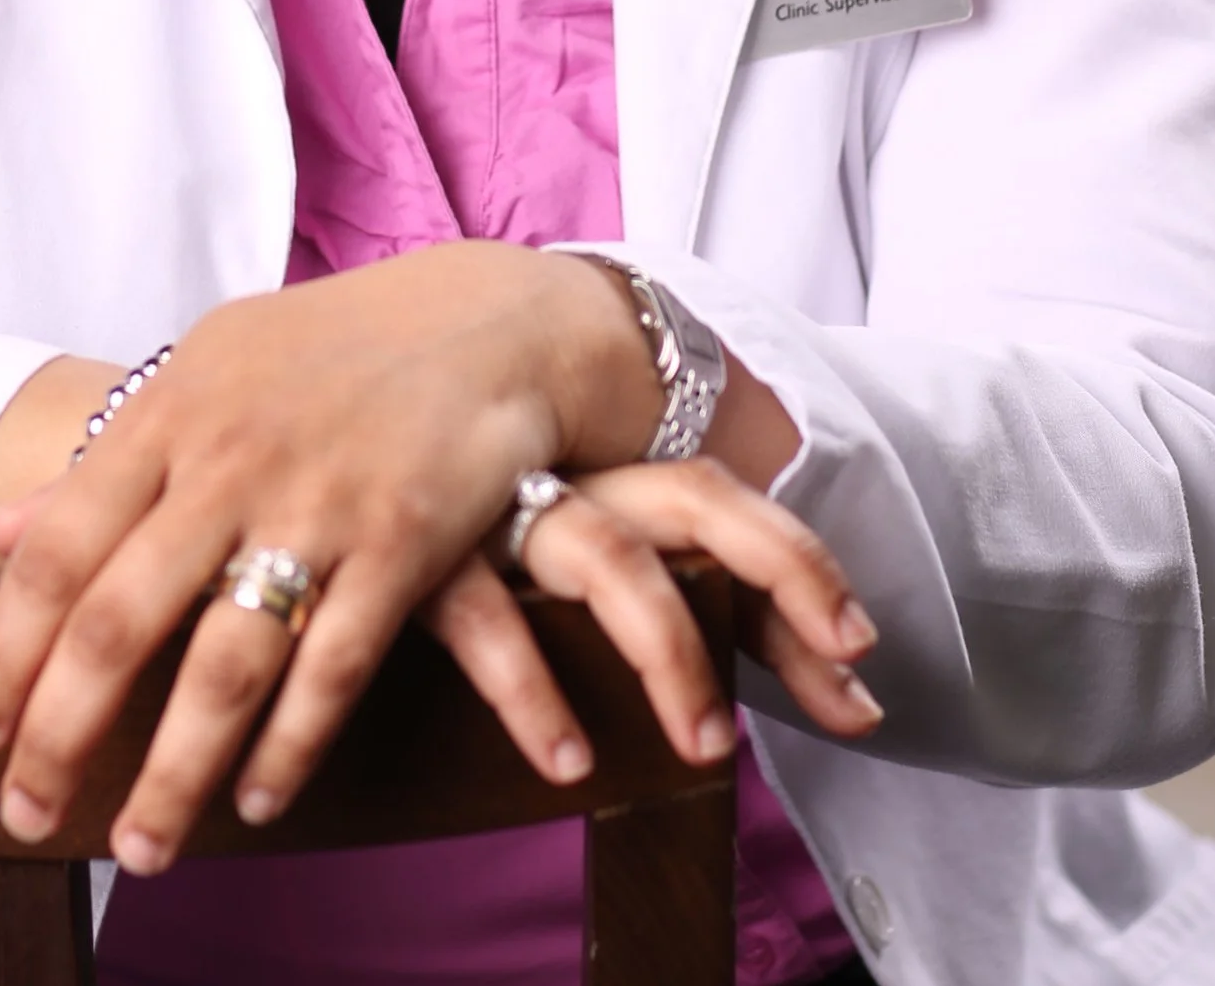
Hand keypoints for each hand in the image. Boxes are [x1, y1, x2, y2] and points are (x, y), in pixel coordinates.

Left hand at [0, 243, 666, 873]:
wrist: (483, 319)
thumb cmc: (329, 348)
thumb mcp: (208, 369)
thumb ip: (112, 455)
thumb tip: (3, 529)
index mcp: (173, 411)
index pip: (61, 549)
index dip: (7, 650)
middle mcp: (233, 461)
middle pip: (122, 621)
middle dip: (62, 734)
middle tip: (27, 813)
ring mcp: (319, 505)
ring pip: (225, 668)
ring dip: (175, 775)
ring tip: (141, 846)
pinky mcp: (401, 544)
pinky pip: (332, 670)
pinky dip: (289, 747)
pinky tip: (256, 798)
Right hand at [423, 460, 882, 775]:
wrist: (352, 455)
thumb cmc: (502, 529)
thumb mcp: (613, 559)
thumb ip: (732, 623)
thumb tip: (860, 704)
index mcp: (620, 469)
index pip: (731, 498)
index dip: (802, 565)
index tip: (863, 650)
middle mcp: (574, 475)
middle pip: (692, 498)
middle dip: (774, 567)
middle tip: (837, 664)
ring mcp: (502, 507)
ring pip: (606, 559)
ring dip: (668, 653)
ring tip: (709, 750)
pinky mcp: (428, 556)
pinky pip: (487, 621)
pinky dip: (531, 692)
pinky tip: (567, 760)